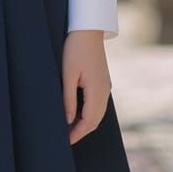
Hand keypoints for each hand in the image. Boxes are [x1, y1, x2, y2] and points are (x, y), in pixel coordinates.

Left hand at [62, 30, 110, 144]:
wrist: (88, 28)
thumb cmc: (75, 49)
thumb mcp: (68, 74)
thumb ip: (68, 99)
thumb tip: (69, 120)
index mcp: (98, 91)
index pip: (89, 121)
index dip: (77, 134)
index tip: (66, 143)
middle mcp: (105, 91)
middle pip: (95, 120)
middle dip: (81, 131)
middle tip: (65, 139)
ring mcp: (106, 86)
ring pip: (98, 112)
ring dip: (85, 122)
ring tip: (69, 129)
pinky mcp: (103, 81)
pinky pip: (98, 103)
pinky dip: (88, 112)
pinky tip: (77, 113)